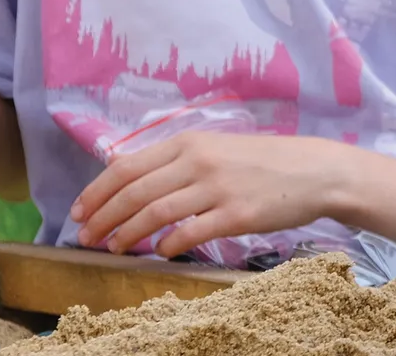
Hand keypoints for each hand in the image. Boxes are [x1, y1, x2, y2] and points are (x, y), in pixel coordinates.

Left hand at [71, 132, 348, 257]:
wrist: (316, 171)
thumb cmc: (266, 161)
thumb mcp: (219, 147)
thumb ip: (179, 159)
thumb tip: (130, 176)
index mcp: (191, 142)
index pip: (127, 167)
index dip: (97, 192)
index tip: (79, 212)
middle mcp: (200, 162)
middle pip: (134, 192)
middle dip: (103, 217)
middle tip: (86, 238)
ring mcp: (218, 188)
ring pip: (155, 213)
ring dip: (127, 234)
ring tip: (113, 248)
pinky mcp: (237, 214)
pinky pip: (189, 233)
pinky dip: (168, 245)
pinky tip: (161, 252)